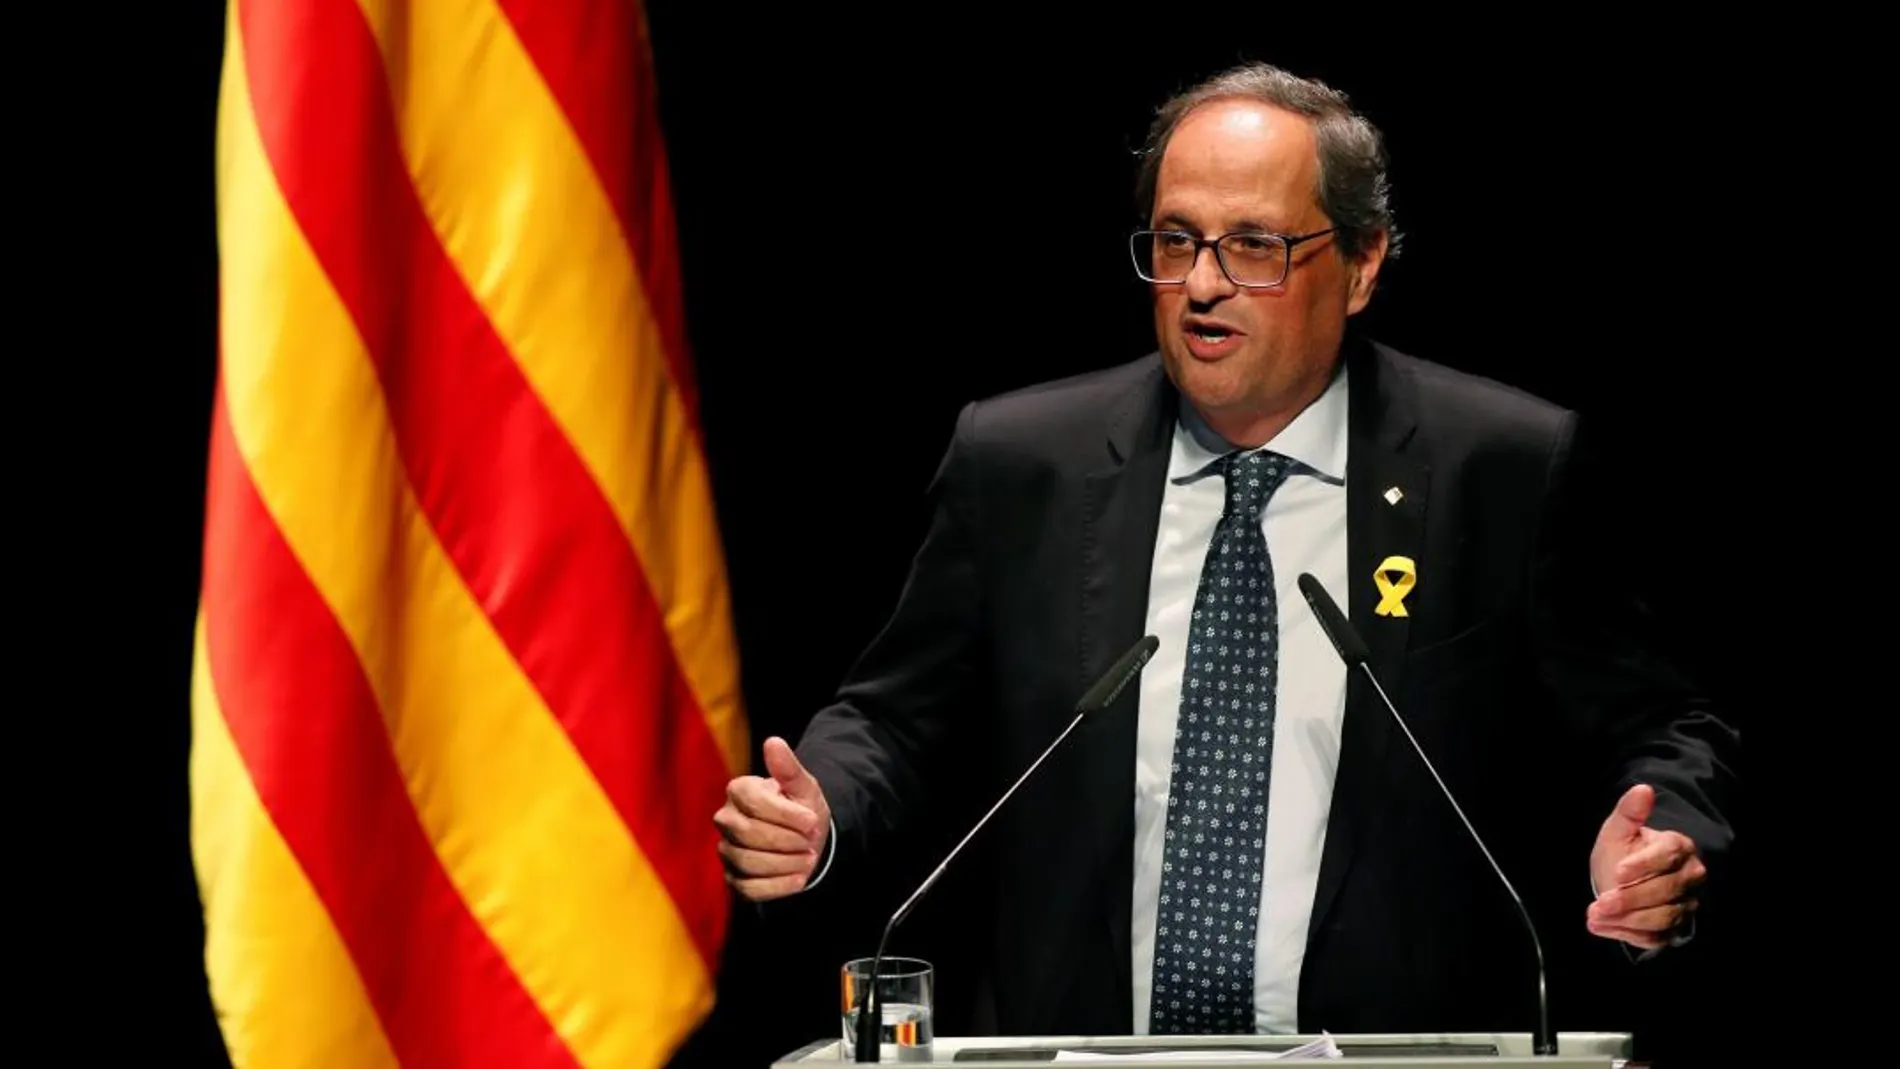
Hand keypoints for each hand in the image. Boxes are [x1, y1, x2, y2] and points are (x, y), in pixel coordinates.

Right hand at [713, 736, 831, 901]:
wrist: (806, 841)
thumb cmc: (801, 808)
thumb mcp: (803, 787)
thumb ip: (789, 768)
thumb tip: (773, 741)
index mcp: (739, 791)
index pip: (754, 802)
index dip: (786, 814)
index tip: (812, 820)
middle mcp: (726, 820)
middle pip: (749, 834)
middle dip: (787, 840)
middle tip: (811, 841)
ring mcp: (727, 851)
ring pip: (749, 862)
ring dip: (787, 863)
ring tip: (808, 858)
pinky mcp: (734, 879)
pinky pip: (750, 888)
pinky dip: (779, 886)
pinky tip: (799, 879)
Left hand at [1587, 784, 1705, 950]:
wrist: (1623, 880)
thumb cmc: (1623, 851)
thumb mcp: (1618, 830)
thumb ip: (1629, 812)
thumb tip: (1642, 789)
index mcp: (1678, 846)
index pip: (1668, 856)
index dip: (1644, 865)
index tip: (1617, 872)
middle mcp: (1689, 876)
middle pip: (1665, 891)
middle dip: (1630, 899)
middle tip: (1599, 903)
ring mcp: (1685, 904)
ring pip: (1663, 917)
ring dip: (1627, 919)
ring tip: (1595, 916)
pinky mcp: (1675, 928)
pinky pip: (1657, 936)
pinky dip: (1628, 934)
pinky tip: (1602, 927)